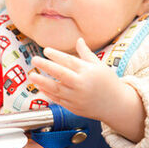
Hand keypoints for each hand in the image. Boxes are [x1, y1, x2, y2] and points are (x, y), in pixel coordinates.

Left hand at [30, 38, 145, 141]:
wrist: (116, 105)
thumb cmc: (108, 83)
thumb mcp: (99, 65)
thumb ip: (86, 53)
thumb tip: (78, 40)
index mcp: (88, 72)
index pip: (69, 61)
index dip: (56, 55)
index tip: (46, 50)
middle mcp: (81, 84)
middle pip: (60, 74)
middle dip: (46, 66)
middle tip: (34, 60)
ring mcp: (77, 97)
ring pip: (56, 89)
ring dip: (42, 82)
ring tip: (32, 76)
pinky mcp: (74, 107)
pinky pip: (58, 100)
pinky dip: (48, 94)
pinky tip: (40, 87)